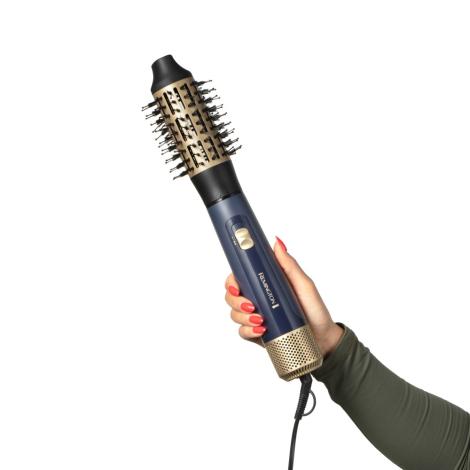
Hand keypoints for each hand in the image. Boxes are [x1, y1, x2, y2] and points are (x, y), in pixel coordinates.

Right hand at [224, 236, 343, 357]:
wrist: (323, 337)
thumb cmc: (313, 309)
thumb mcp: (303, 284)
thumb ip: (289, 265)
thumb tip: (277, 243)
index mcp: (264, 283)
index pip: (239, 277)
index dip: (231, 281)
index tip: (235, 286)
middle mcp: (257, 298)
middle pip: (231, 296)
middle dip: (235, 300)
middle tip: (250, 305)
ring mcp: (255, 316)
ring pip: (234, 314)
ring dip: (242, 317)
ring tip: (260, 319)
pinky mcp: (257, 333)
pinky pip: (242, 332)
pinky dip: (248, 331)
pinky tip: (260, 329)